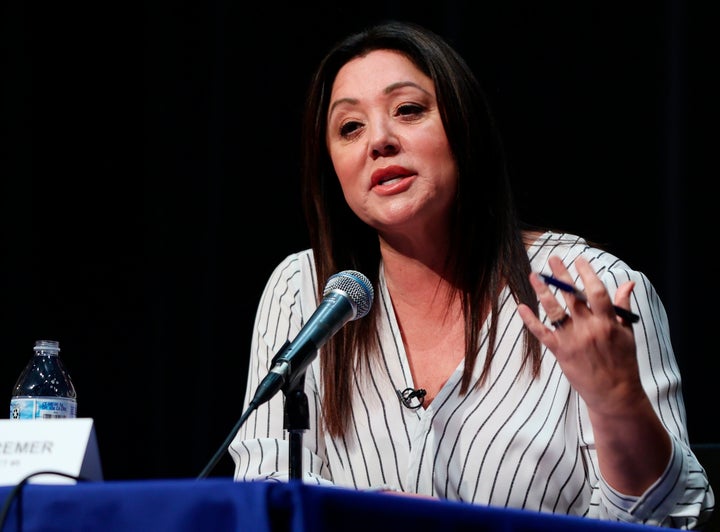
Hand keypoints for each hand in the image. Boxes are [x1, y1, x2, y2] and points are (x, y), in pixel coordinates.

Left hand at [517, 255, 643, 413]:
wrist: (614, 394)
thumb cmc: (623, 362)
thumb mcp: (628, 333)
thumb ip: (623, 306)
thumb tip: (628, 283)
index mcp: (608, 322)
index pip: (596, 291)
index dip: (587, 273)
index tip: (579, 260)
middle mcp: (589, 328)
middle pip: (572, 296)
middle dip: (561, 275)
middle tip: (552, 259)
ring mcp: (573, 340)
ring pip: (554, 310)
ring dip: (543, 291)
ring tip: (534, 275)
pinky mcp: (561, 352)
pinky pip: (542, 333)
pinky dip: (530, 320)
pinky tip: (521, 307)